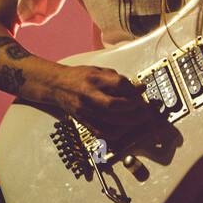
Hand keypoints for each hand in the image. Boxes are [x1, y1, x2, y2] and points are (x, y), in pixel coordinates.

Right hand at [27, 64, 156, 140]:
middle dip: (134, 108)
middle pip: (115, 105)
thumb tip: (140, 88)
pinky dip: (118, 132)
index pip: (119, 83)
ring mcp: (85, 110)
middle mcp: (88, 95)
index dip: (134, 88)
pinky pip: (103, 132)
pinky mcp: (84, 121)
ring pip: (110, 121)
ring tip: (140, 118)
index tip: (141, 90)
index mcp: (93, 79)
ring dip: (130, 122)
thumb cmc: (79, 76)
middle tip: (145, 108)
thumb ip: (119, 79)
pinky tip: (126, 127)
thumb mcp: (99, 71)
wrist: (56, 85)